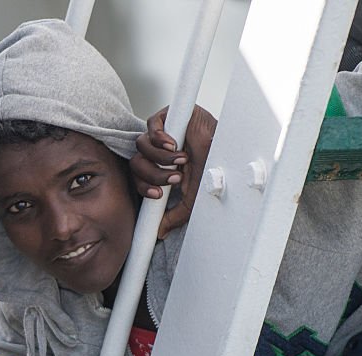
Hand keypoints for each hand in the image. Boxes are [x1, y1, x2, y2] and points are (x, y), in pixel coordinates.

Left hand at [130, 105, 216, 236]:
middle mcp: (155, 152)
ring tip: (181, 160)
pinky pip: (150, 126)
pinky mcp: (167, 117)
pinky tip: (173, 145)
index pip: (137, 178)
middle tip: (175, 178)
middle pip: (135, 163)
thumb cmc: (210, 170)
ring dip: (160, 158)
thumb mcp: (190, 199)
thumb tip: (159, 233)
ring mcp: (160, 134)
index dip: (143, 187)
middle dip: (153, 175)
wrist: (226, 149)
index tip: (158, 195)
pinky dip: (158, 137)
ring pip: (141, 145)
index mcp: (157, 169)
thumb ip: (174, 215)